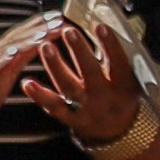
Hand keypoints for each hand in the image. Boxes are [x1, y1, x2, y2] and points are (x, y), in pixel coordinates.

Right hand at [0, 19, 47, 154]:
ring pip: (5, 50)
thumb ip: (14, 64)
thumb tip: (29, 53)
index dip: (40, 25)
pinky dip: (1, 60)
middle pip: (16, 37)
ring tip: (43, 32)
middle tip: (60, 16)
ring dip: (25, 40)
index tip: (60, 16)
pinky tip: (13, 55)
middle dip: (39, 26)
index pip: (21, 37)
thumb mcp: (2, 78)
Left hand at [16, 15, 145, 146]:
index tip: (100, 26)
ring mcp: (87, 109)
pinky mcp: (72, 119)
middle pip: (91, 74)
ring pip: (69, 86)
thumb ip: (119, 60)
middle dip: (80, 52)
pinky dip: (40, 95)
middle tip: (69, 32)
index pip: (119, 64)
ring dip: (56, 66)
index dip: (111, 45)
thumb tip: (107, 28)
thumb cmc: (124, 98)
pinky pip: (54, 107)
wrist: (119, 133)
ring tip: (46, 46)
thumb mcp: (132, 81)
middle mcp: (105, 98)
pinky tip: (27, 83)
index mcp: (125, 87)